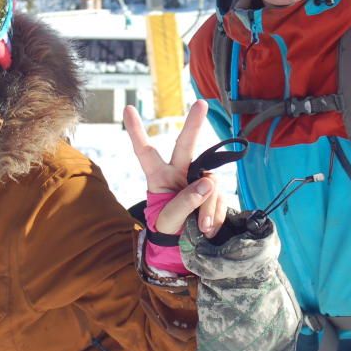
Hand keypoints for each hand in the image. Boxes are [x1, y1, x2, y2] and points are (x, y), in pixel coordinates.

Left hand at [124, 101, 226, 235]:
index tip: (129, 109)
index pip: (145, 152)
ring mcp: (200, 181)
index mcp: (159, 177)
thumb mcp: (168, 221)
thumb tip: (206, 183)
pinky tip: (208, 229)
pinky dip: (215, 216)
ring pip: (210, 185)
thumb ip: (184, 203)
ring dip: (207, 210)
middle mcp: (180, 172)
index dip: (136, 131)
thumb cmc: (169, 231)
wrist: (185, 247)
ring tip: (201, 229)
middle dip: (194, 124)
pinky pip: (220, 200)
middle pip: (186, 145)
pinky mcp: (215, 192)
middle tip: (201, 104)